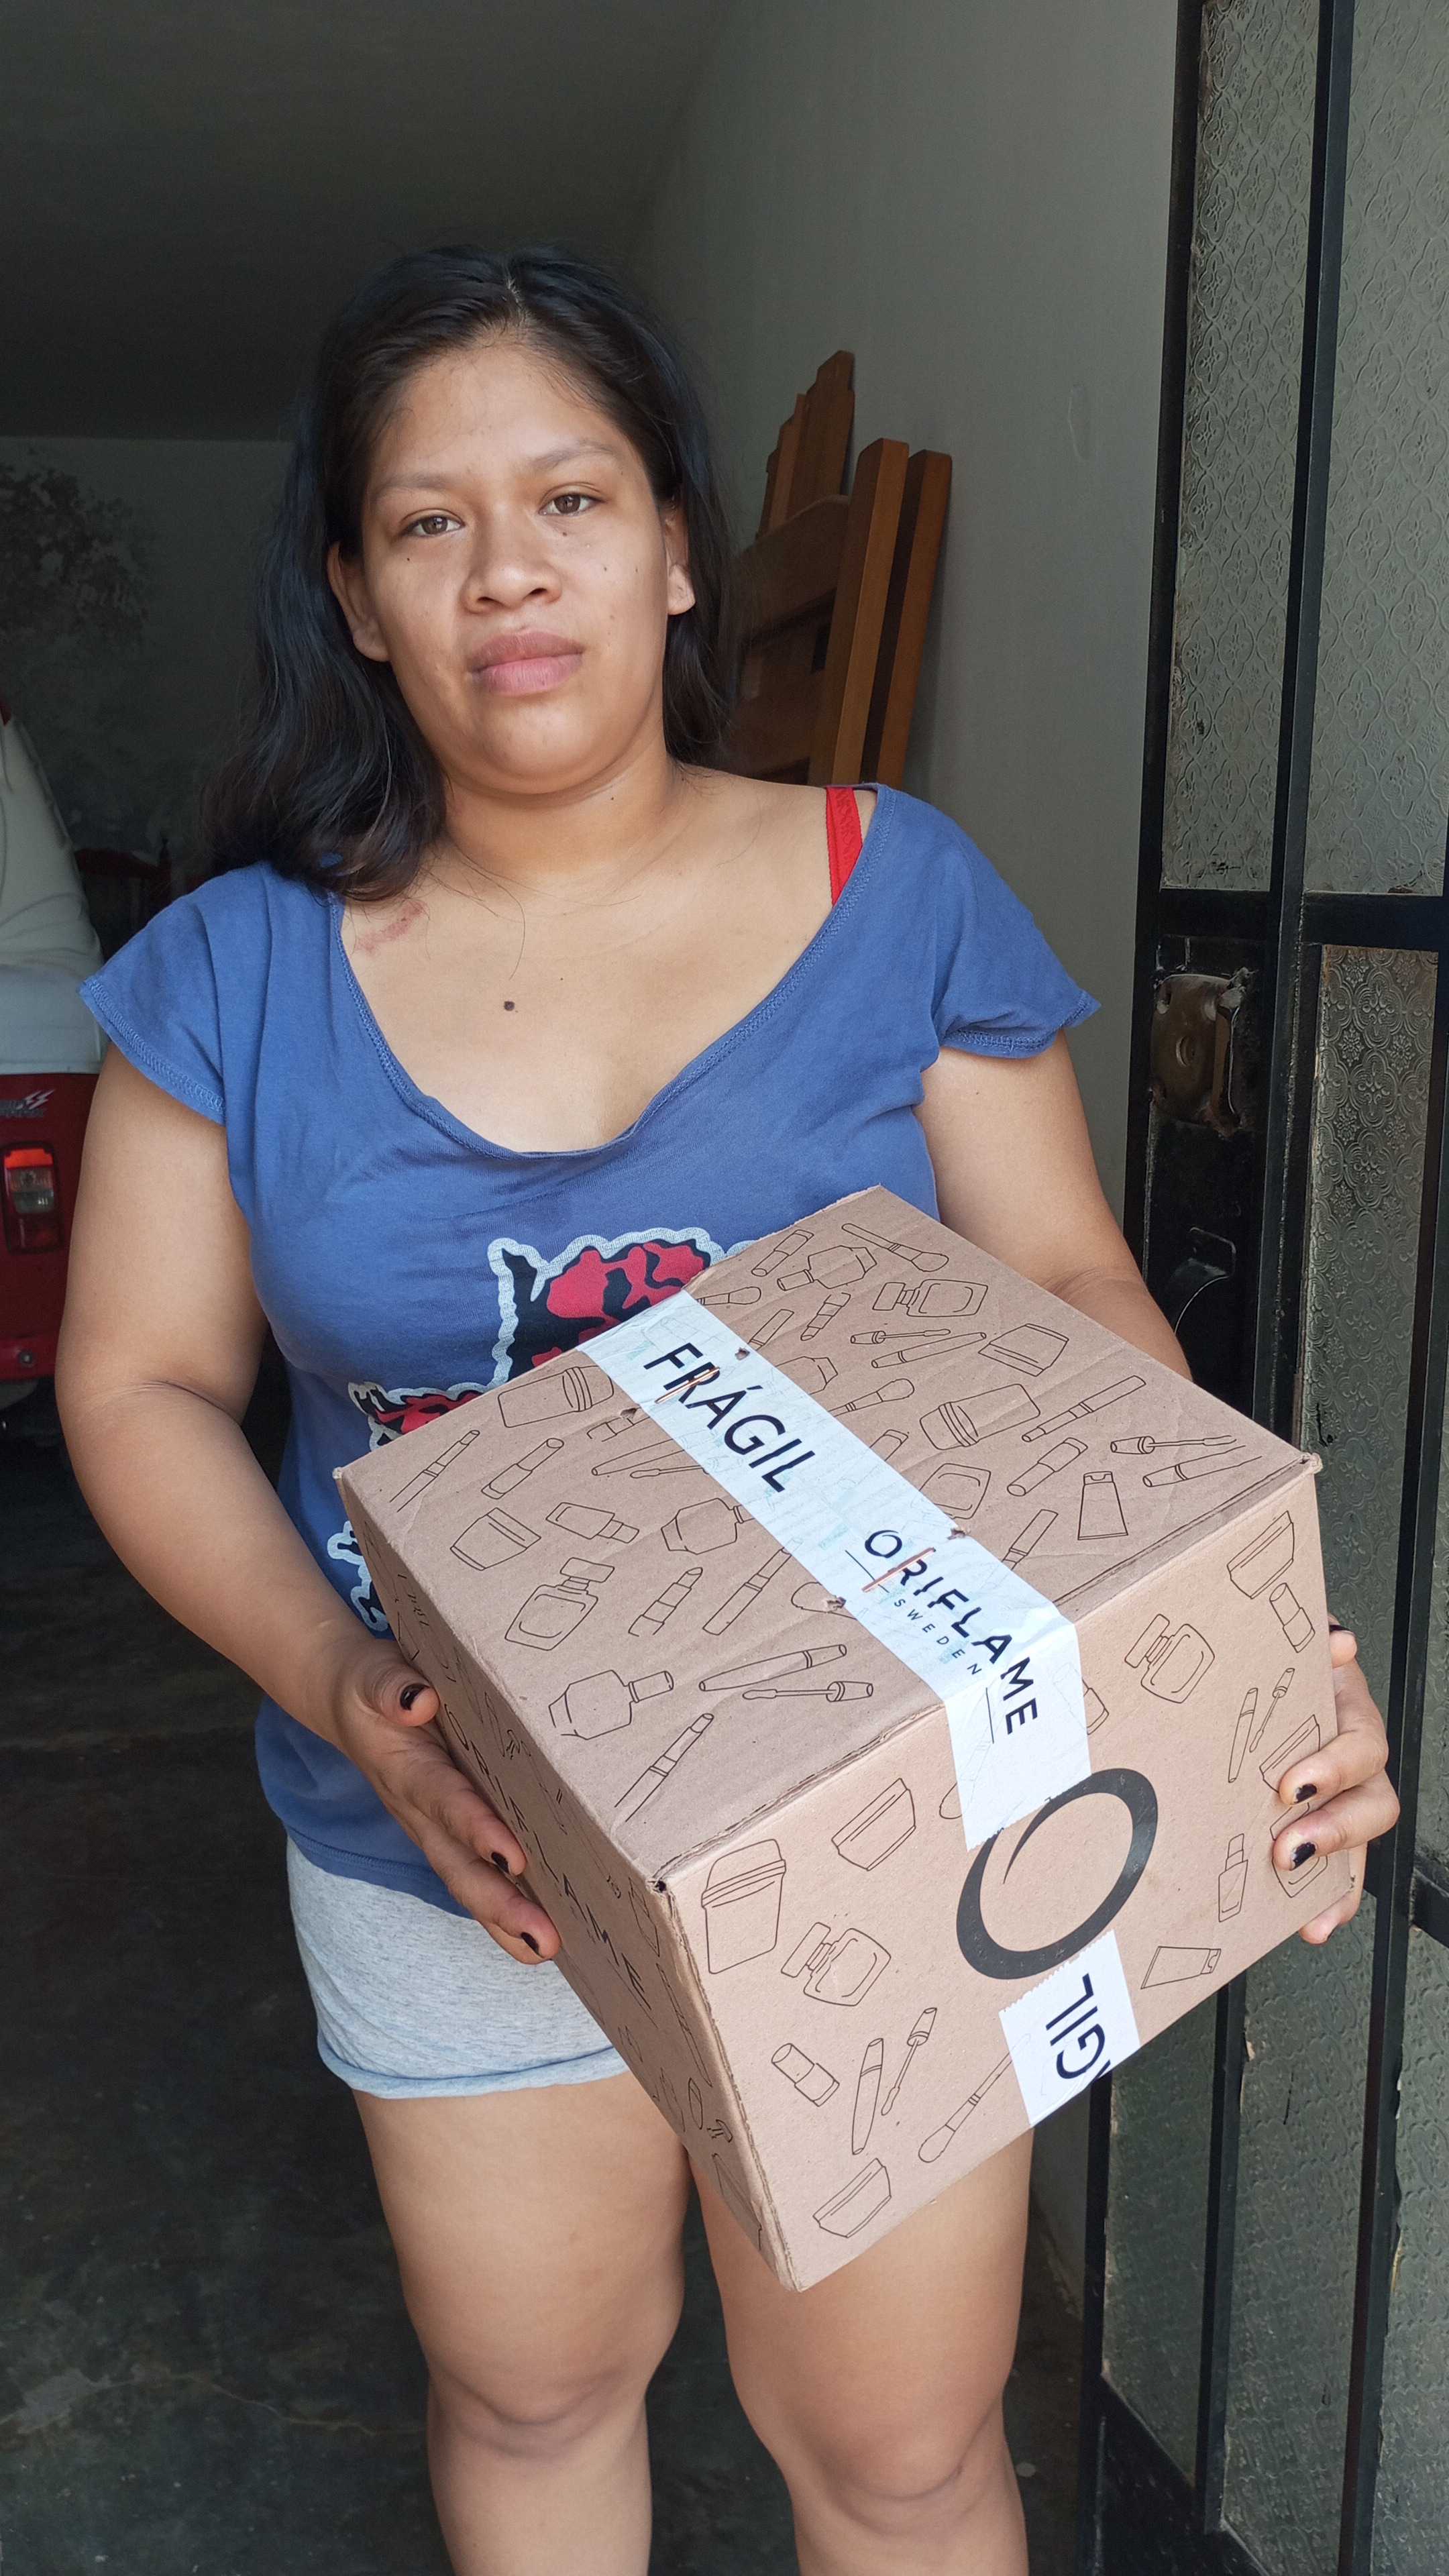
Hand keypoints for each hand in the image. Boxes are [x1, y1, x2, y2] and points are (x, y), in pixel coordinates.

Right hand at [326, 1638, 560, 1962]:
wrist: (350, 1701)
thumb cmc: (375, 1687)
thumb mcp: (377, 1675)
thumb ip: (392, 1685)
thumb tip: (417, 1699)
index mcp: (408, 1770)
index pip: (446, 1802)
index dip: (476, 1830)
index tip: (511, 1856)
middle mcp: (421, 1811)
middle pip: (458, 1865)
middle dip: (499, 1903)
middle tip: (542, 1939)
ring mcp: (433, 1828)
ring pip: (467, 1881)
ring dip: (504, 1920)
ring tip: (545, 1950)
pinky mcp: (448, 1832)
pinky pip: (476, 1875)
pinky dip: (504, 1912)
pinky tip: (540, 1938)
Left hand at [1270, 1618, 1398, 1942]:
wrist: (1261, 1659)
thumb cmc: (1277, 1656)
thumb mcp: (1292, 1645)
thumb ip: (1315, 1645)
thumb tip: (1341, 1644)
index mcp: (1347, 1710)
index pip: (1362, 1745)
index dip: (1334, 1769)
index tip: (1292, 1787)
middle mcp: (1352, 1756)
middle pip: (1372, 1803)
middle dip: (1334, 1832)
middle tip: (1288, 1849)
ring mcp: (1340, 1793)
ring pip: (1360, 1841)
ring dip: (1338, 1876)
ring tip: (1305, 1904)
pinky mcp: (1319, 1823)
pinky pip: (1339, 1869)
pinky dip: (1332, 1900)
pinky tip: (1313, 1924)